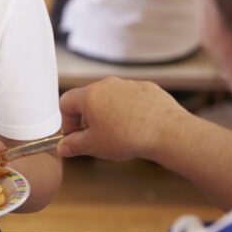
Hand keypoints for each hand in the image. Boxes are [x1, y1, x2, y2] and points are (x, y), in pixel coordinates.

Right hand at [57, 77, 188, 161]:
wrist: (167, 132)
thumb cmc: (129, 137)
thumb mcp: (94, 146)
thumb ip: (73, 145)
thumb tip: (63, 147)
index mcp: (89, 95)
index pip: (66, 102)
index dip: (66, 121)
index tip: (74, 135)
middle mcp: (107, 85)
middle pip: (88, 99)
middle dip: (87, 118)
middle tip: (95, 137)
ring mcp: (128, 85)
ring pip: (110, 98)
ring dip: (109, 114)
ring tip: (118, 134)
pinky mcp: (147, 89)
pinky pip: (131, 99)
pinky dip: (129, 111)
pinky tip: (136, 127)